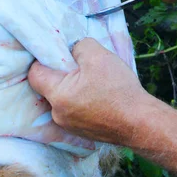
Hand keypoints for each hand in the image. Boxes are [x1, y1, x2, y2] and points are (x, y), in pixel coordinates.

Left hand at [28, 38, 147, 144]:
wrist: (141, 123)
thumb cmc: (118, 89)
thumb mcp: (98, 55)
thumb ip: (78, 45)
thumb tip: (71, 48)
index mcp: (58, 95)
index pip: (35, 73)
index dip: (44, 58)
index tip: (59, 51)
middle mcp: (58, 114)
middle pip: (49, 86)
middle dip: (62, 72)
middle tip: (81, 64)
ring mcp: (69, 126)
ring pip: (63, 98)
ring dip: (73, 86)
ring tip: (94, 80)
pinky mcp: (82, 131)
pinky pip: (75, 109)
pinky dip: (82, 99)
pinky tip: (100, 94)